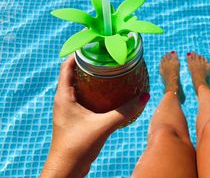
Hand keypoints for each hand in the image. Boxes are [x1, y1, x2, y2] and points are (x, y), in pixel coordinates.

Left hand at [41, 55, 149, 177]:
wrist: (67, 169)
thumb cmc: (77, 146)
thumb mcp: (103, 126)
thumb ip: (125, 111)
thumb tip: (144, 97)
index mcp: (64, 96)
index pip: (67, 66)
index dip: (79, 53)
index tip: (95, 45)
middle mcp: (64, 99)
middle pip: (74, 73)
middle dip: (90, 63)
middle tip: (108, 57)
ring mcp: (69, 109)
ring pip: (80, 86)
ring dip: (93, 77)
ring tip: (111, 71)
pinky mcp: (75, 117)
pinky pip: (84, 97)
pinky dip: (95, 91)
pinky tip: (110, 93)